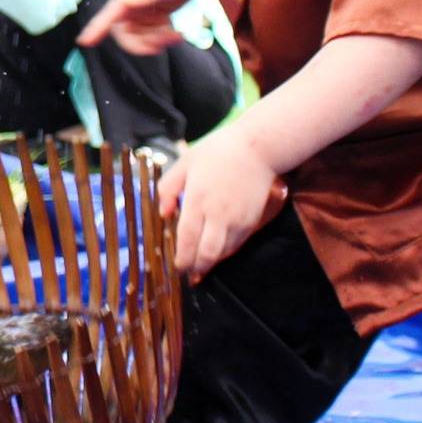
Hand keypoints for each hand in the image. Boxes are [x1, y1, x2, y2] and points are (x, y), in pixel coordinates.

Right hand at [80, 0, 203, 54]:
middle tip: (159, 46)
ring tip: (176, 36)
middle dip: (140, 44)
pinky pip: (154, 35)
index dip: (95, 29)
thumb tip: (124, 2)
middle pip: (125, 34)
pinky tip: (178, 35)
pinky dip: (165, 39)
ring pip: (141, 38)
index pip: (107, 16)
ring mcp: (143, 12)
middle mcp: (132, 6)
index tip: (84, 42)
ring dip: (156, 42)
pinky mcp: (156, 15)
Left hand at [158, 127, 280, 279]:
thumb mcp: (185, 163)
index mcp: (197, 200)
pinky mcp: (252, 221)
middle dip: (196, 268)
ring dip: (211, 263)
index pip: (187, 239)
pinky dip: (225, 252)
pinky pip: (237, 244)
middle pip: (207, 254)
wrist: (258, 148)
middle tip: (187, 273)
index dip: (181, 259)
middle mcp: (218, 215)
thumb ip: (168, 188)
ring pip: (224, 253)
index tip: (175, 267)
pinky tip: (217, 252)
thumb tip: (164, 213)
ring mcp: (238, 220)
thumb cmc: (217, 152)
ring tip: (200, 267)